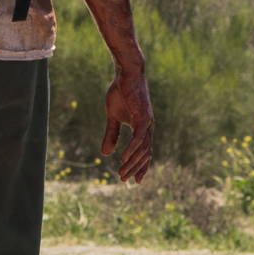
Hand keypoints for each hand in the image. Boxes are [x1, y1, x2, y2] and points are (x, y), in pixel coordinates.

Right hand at [102, 68, 156, 182]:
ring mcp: (147, 122)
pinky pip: (138, 137)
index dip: (140, 166)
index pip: (144, 151)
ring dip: (132, 162)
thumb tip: (106, 154)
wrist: (125, 73)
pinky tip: (123, 158)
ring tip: (121, 172)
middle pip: (145, 154)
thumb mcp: (113, 117)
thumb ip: (111, 134)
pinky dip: (132, 149)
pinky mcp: (143, 116)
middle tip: (124, 180)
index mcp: (142, 128)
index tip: (134, 181)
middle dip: (135, 168)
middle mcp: (148, 127)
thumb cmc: (120, 92)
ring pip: (142, 148)